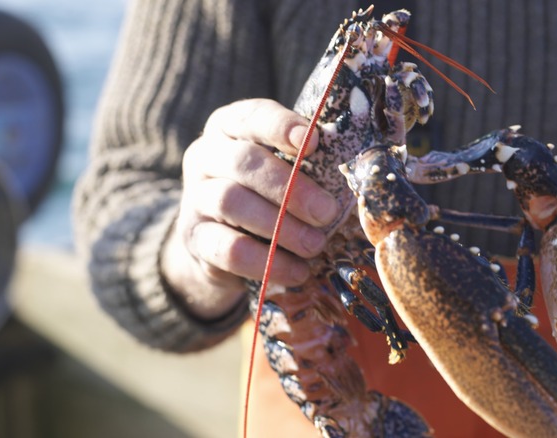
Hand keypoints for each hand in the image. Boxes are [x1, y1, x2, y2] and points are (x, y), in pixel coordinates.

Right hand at [161, 99, 337, 318]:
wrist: (219, 241)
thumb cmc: (266, 193)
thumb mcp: (282, 168)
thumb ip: (309, 161)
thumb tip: (362, 170)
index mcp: (230, 127)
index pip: (252, 116)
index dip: (281, 126)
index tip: (314, 142)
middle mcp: (205, 155)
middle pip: (244, 162)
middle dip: (290, 188)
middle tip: (327, 212)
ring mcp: (194, 197)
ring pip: (232, 202)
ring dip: (281, 227)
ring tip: (315, 245)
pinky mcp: (194, 238)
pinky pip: (228, 248)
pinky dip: (268, 262)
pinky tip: (297, 270)